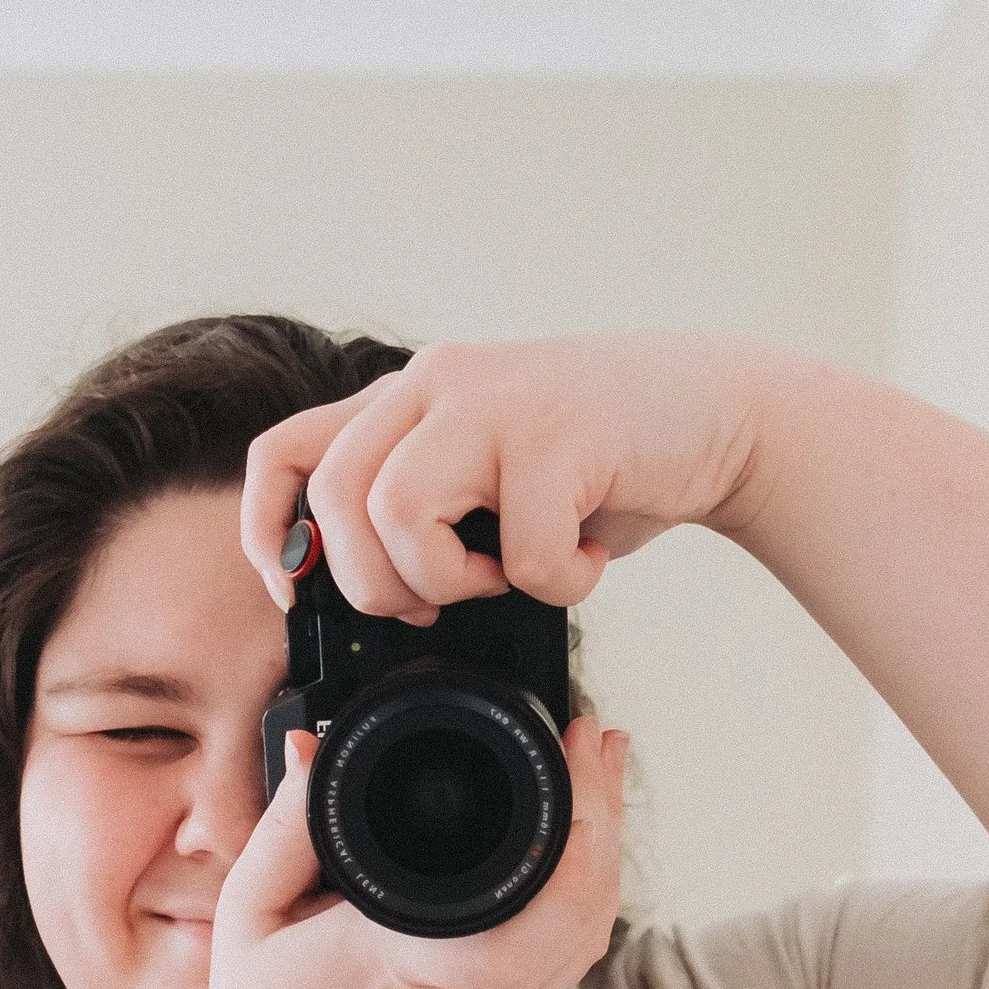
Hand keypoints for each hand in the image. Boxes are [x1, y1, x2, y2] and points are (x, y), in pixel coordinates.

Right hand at [184, 713, 627, 988]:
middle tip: (597, 737)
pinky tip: (583, 854)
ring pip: (592, 931)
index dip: (581, 808)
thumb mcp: (251, 908)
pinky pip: (570, 960)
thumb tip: (316, 748)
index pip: (544, 884)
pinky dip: (590, 899)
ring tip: (601, 779)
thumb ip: (288, 822)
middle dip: (606, 806)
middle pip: (589, 897)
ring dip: (607, 849)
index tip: (573, 738)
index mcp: (427, 956)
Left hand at [239, 334, 769, 623]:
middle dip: (376, 585)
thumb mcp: (488, 479)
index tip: (305, 599)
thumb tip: (365, 603)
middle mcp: (435, 384)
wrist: (716, 413)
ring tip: (508, 576)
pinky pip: (519, 545)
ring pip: (397, 511)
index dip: (272, 537)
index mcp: (405, 400)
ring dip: (447, 578)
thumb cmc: (598, 464)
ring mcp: (493, 401)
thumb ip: (427, 512)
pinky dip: (553, 583)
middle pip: (334, 500)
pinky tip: (584, 563)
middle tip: (439, 603)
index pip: (282, 455)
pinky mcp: (557, 431)